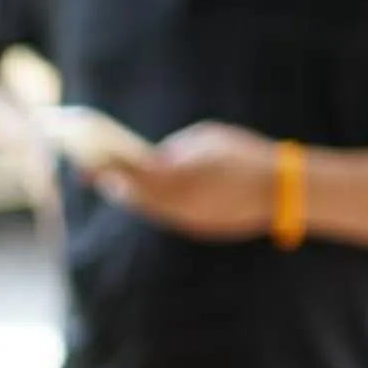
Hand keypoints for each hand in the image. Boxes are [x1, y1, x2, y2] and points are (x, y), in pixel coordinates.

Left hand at [94, 122, 279, 240]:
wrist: (279, 189)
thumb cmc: (242, 153)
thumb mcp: (206, 139)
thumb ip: (174, 150)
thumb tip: (153, 159)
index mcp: (177, 176)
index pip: (130, 174)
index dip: (106, 168)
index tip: (87, 161)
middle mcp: (176, 203)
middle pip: (133, 195)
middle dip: (112, 183)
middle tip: (90, 172)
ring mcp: (186, 219)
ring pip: (148, 209)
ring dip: (129, 195)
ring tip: (110, 182)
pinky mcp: (196, 228)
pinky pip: (166, 215)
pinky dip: (151, 204)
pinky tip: (141, 194)